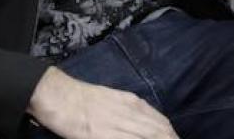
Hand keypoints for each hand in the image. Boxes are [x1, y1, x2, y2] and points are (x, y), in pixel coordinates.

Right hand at [27, 67, 177, 137]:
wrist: (62, 97)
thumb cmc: (85, 98)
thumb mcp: (115, 98)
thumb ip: (132, 109)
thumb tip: (146, 122)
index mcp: (134, 103)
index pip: (161, 123)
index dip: (171, 135)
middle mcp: (131, 113)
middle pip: (160, 132)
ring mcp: (120, 126)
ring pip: (150, 136)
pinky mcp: (106, 136)